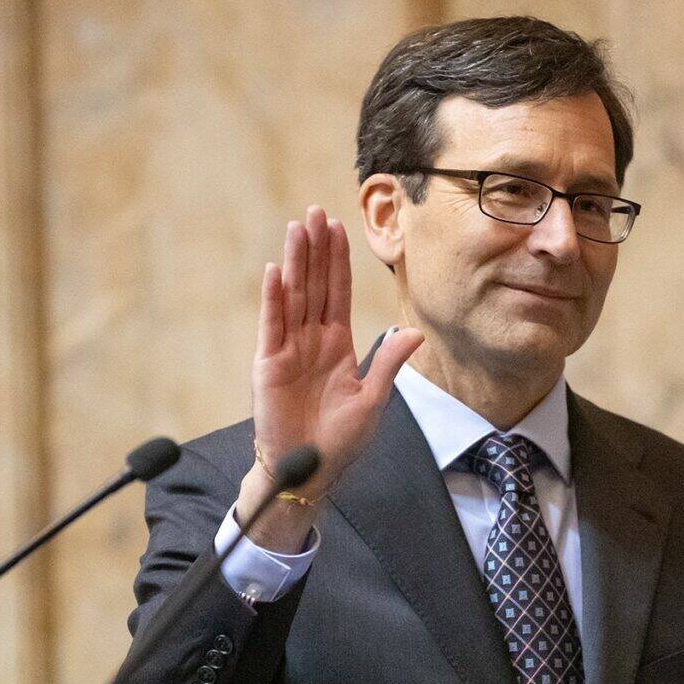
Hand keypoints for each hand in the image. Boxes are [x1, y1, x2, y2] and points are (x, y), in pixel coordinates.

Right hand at [236, 205, 422, 549]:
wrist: (308, 473)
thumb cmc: (340, 442)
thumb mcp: (373, 400)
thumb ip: (389, 363)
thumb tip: (415, 332)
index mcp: (338, 345)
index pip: (339, 293)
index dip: (339, 261)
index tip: (338, 227)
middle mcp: (312, 341)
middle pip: (315, 285)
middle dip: (317, 249)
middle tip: (316, 210)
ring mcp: (288, 349)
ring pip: (294, 296)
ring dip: (296, 262)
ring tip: (297, 227)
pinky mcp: (269, 364)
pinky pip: (272, 324)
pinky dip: (274, 298)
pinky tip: (277, 271)